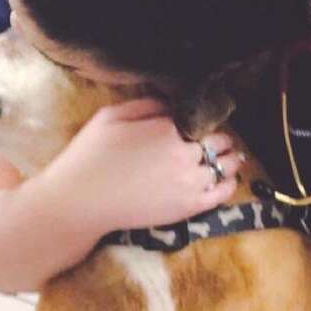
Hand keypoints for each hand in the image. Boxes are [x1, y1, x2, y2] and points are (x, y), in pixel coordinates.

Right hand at [47, 98, 243, 233]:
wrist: (80, 202)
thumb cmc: (89, 156)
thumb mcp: (111, 116)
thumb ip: (145, 105)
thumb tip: (170, 104)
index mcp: (166, 128)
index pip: (201, 120)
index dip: (202, 122)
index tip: (199, 127)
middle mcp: (184, 152)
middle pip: (218, 141)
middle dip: (219, 140)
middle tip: (217, 143)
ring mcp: (189, 181)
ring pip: (226, 165)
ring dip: (229, 159)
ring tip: (228, 160)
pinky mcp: (189, 207)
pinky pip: (223, 193)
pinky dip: (230, 184)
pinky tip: (228, 180)